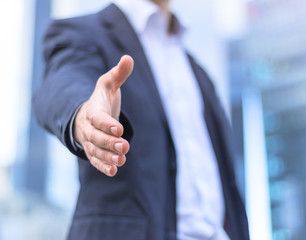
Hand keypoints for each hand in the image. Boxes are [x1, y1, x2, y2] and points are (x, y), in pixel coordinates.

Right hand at [74, 55, 133, 176]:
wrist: (87, 115)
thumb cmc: (101, 99)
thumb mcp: (108, 84)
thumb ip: (118, 74)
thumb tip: (128, 58)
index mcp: (93, 110)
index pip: (98, 118)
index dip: (107, 124)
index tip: (119, 128)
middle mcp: (89, 127)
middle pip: (96, 137)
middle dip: (109, 142)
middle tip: (123, 146)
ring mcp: (90, 141)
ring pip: (96, 151)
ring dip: (108, 156)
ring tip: (121, 160)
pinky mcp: (93, 151)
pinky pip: (95, 160)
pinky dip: (103, 165)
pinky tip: (114, 171)